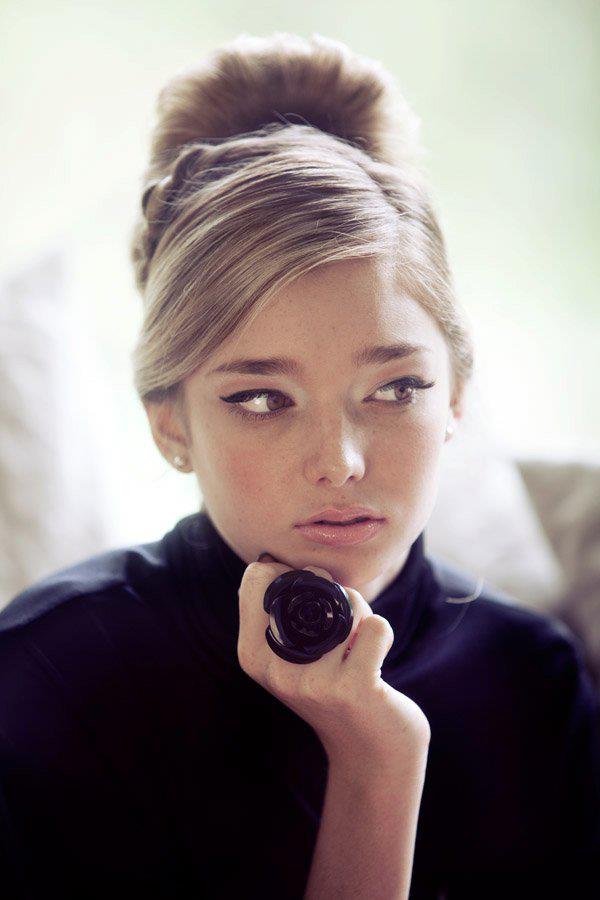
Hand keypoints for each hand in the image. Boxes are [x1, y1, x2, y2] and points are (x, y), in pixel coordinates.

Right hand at [237, 552, 429, 767]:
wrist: (371, 754)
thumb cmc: (334, 691)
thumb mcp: (290, 659)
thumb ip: (277, 617)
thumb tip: (269, 562)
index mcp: (252, 656)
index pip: (255, 579)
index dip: (288, 571)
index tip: (311, 595)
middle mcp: (276, 670)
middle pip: (306, 582)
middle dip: (333, 587)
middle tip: (344, 620)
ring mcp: (314, 682)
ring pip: (349, 602)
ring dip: (363, 612)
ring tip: (359, 641)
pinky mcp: (353, 688)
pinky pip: (377, 627)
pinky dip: (382, 632)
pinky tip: (375, 657)